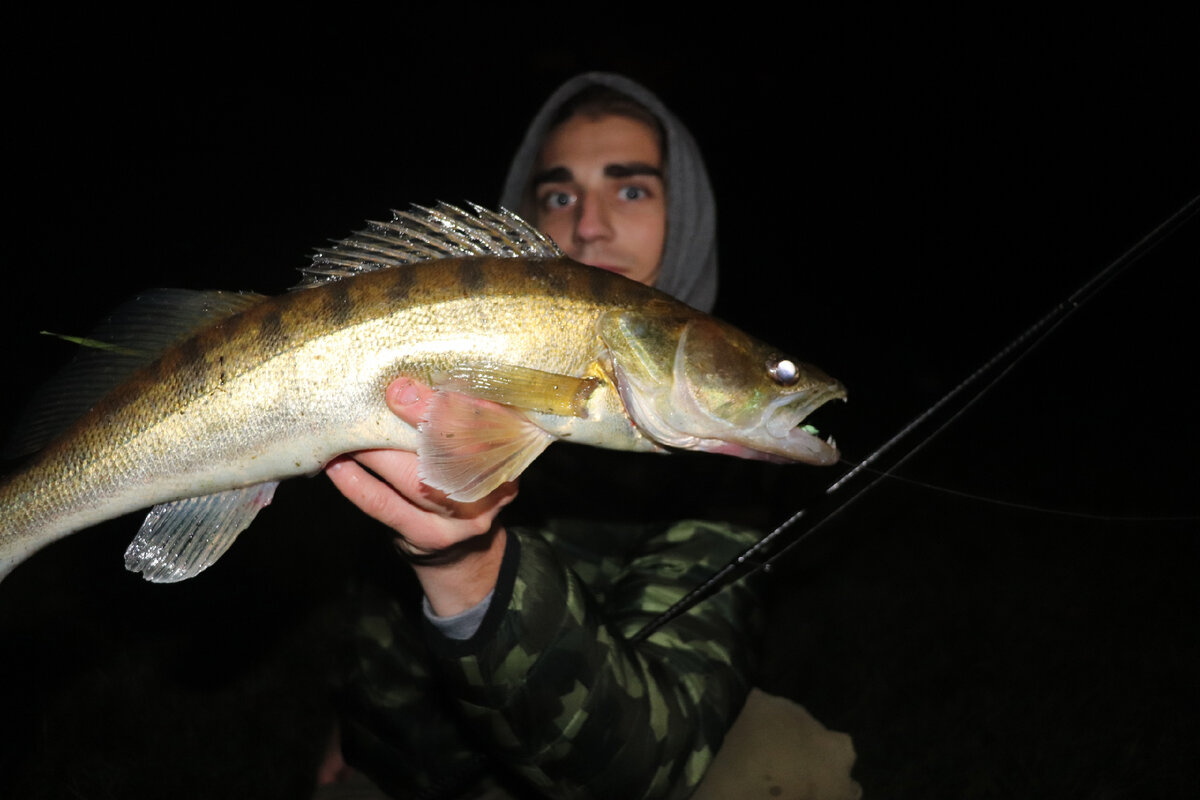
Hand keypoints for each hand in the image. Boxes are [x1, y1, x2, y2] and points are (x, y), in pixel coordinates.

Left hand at [326, 377, 517, 613]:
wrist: (465, 551)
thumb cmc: (463, 481)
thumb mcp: (476, 447)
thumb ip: (456, 417)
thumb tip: (408, 381)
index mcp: (511, 454)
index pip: (489, 422)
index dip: (453, 402)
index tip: (413, 384)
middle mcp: (494, 488)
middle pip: (454, 451)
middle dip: (415, 421)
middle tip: (383, 397)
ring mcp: (462, 518)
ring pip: (415, 479)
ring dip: (377, 451)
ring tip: (351, 429)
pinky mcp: (428, 536)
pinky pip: (386, 506)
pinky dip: (358, 483)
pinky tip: (338, 465)